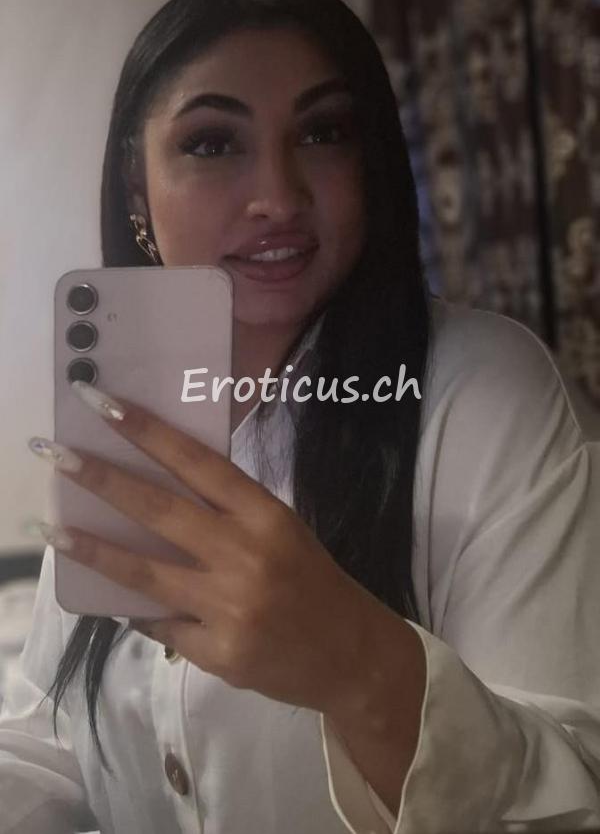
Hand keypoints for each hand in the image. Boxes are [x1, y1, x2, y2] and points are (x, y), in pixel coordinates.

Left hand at [27, 381, 378, 715]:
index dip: (147, 431)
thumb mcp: (279, 530)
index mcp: (266, 515)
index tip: (104, 405)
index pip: (197, 462)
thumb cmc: (312, 580)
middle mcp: (246, 555)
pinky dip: (137, 610)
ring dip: (93, 549)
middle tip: (55, 453)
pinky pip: (161, 624)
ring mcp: (229, 607)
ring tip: (52, 529)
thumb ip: (227, 511)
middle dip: (102, 478)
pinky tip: (117, 600)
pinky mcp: (218, 652)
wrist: (349, 654)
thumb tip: (156, 492)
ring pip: (145, 572)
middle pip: (160, 510)